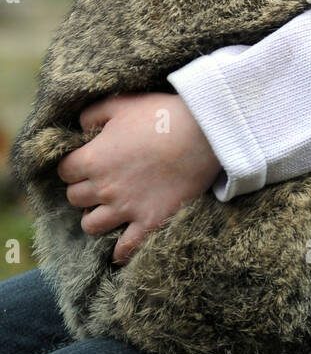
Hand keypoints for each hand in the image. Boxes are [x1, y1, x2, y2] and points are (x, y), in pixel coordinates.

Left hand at [59, 93, 221, 264]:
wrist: (202, 134)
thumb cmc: (161, 115)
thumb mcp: (122, 103)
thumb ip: (93, 114)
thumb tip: (81, 127)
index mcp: (93, 158)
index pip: (64, 171)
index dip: (73, 166)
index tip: (86, 162)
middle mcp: (104, 187)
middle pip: (75, 198)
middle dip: (83, 190)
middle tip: (99, 183)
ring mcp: (126, 208)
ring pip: (91, 226)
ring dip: (95, 218)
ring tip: (106, 210)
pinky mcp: (149, 221)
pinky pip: (125, 247)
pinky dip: (119, 250)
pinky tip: (120, 247)